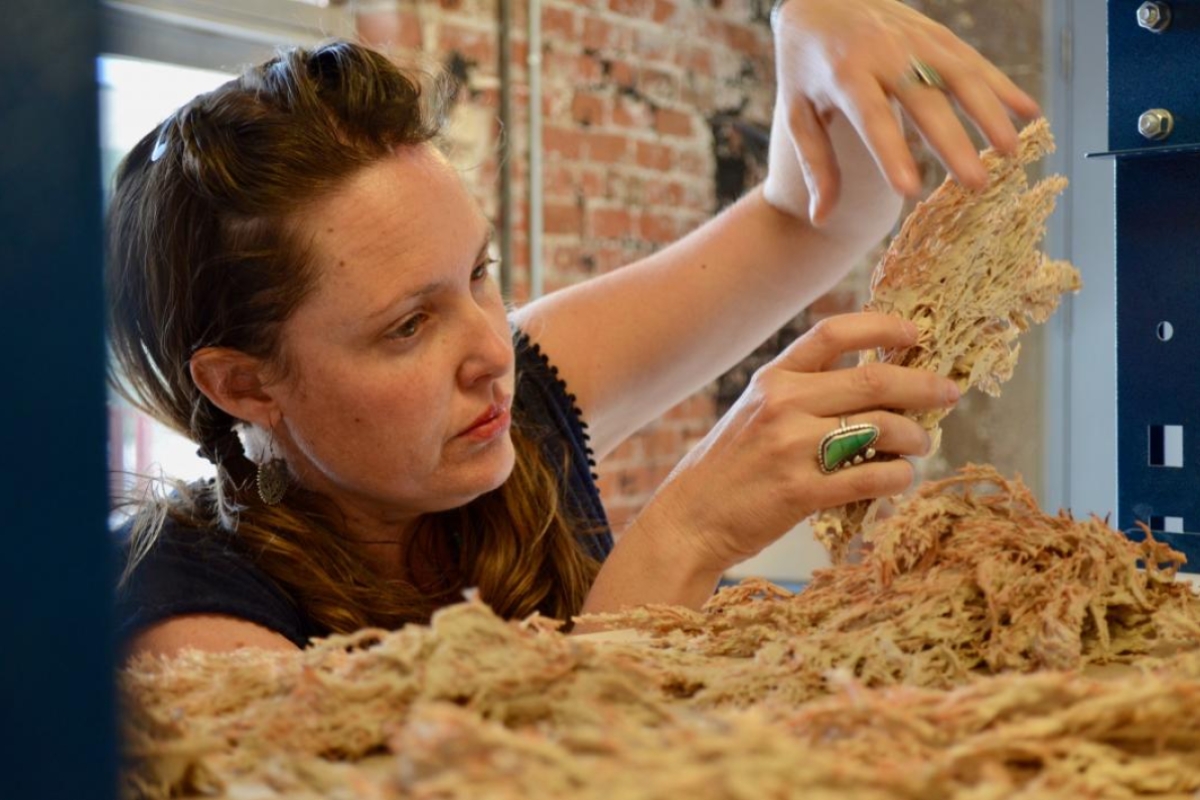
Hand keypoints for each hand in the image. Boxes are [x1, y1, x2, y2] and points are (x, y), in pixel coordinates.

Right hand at [635, 313, 959, 573]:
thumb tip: (880, 385)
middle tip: (948, 394)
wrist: (689, 520)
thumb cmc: (730, 468)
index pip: (833, 333)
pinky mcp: (800, 492)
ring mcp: (790, 448)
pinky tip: (900, 479)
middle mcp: (782, 404)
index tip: (915, 335)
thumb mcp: (755, 413)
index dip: (882, 327)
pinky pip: (872, 478)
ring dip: (915, 437)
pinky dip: (899, 477)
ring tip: (920, 446)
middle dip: (923, 385)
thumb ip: (804, 394)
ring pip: (882, 428)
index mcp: (772, 379)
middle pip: (873, 380)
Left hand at [765, 0, 1040, 224]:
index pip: (872, 119)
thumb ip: (814, 164)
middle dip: (954, 142)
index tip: (911, 190)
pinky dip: (1002, 85)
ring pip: (960, 76)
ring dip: (990, 113)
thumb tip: (820, 219)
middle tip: (978, 184)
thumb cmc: (806, 67)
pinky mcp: (936, 34)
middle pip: (925, 101)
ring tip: (1011, 152)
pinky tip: (1029, 112)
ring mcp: (915, 41)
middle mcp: (884, 55)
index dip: (892, 154)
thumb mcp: (798, 112)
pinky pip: (974, 60)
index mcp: (844, 76)